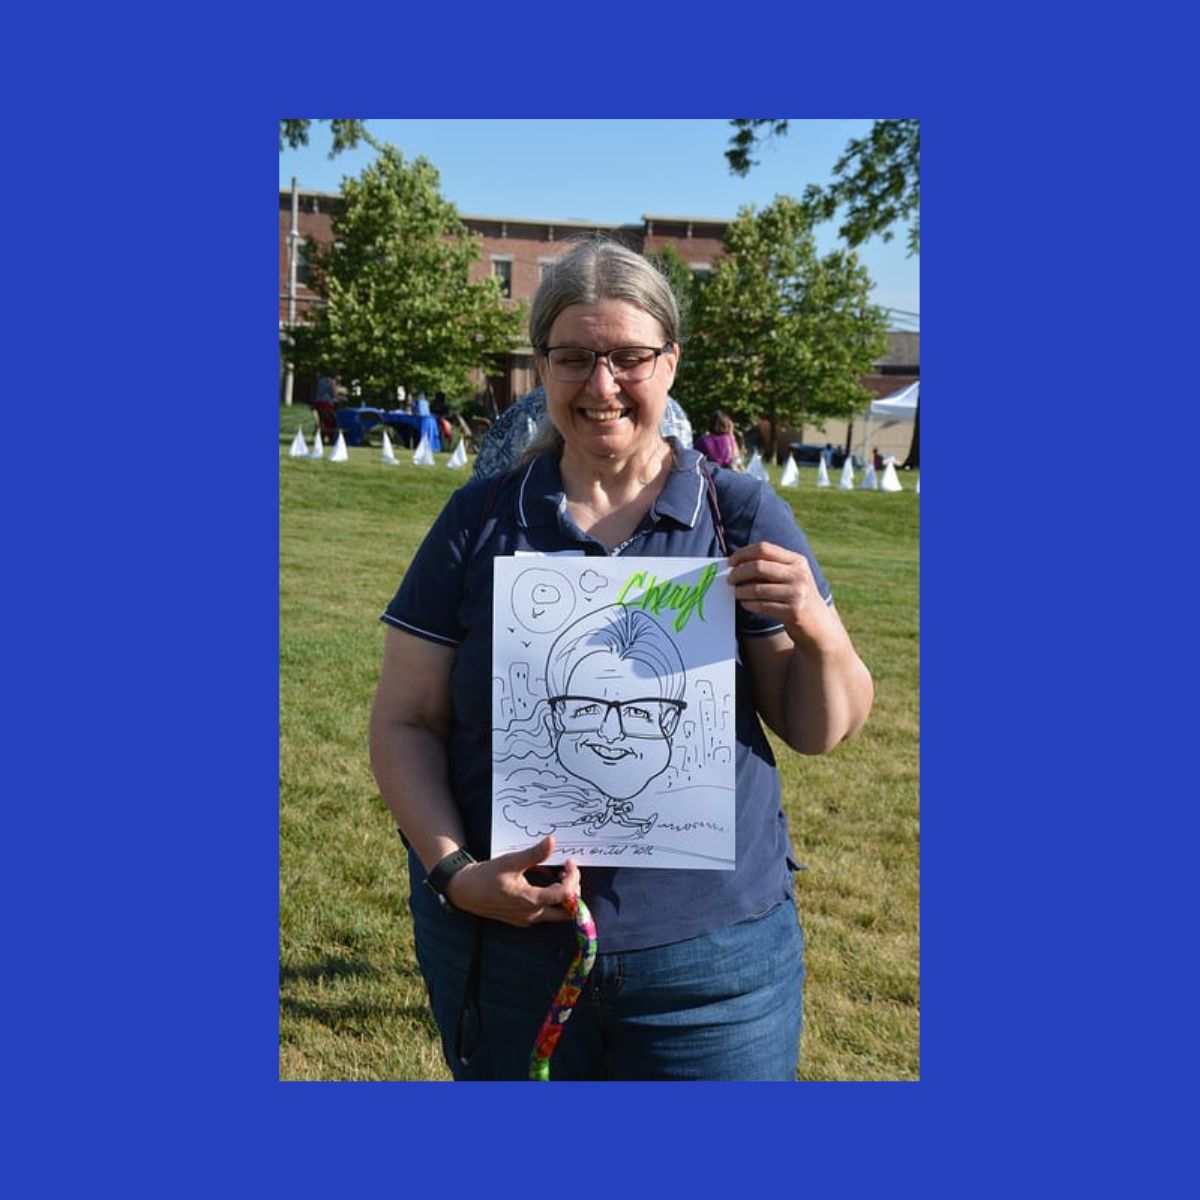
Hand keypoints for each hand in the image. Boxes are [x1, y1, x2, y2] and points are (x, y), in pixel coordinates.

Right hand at [444, 836, 581, 927]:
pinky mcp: (522, 919)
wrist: (465, 891)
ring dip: (562, 896)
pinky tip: (543, 881)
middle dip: (573, 892)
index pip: (565, 895)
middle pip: (567, 911)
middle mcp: (532, 915)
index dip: (573, 877)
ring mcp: (527, 919)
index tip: (569, 862)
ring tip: (557, 874)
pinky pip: (544, 912)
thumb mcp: (511, 861)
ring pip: (556, 913)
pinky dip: (550, 898)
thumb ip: (534, 854)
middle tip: (568, 873)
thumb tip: (552, 841)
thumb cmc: (486, 876)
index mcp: (530, 901)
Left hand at [727, 541, 838, 649]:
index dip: (743, 553)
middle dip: (738, 572)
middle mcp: (799, 575)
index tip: (731, 562)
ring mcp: (797, 593)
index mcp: (797, 561)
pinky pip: (761, 605)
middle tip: (729, 579)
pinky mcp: (793, 612)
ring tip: (736, 593)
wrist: (819, 626)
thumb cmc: (797, 598)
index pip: (764, 548)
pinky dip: (749, 604)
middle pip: (758, 566)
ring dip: (740, 591)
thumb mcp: (792, 577)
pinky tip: (745, 604)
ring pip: (757, 588)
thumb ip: (772, 567)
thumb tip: (737, 563)